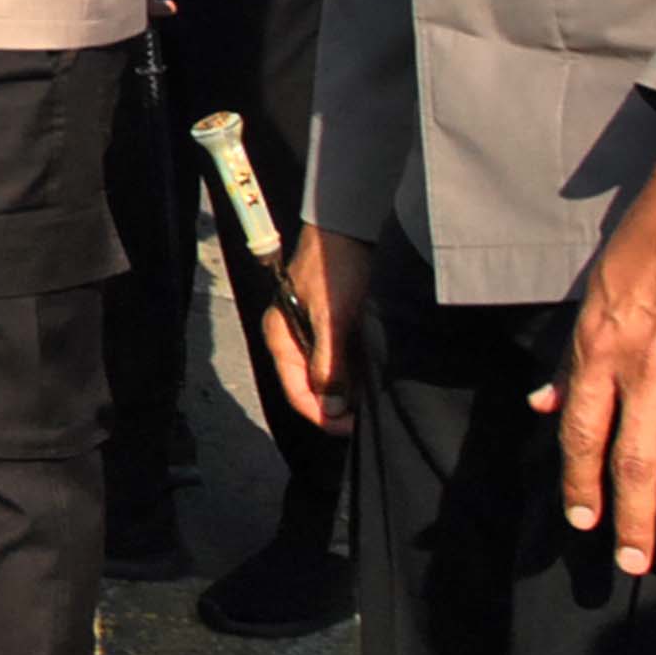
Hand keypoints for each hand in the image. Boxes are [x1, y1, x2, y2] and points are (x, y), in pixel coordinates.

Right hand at [257, 225, 368, 434]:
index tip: (353, 429)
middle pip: (310, 388)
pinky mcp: (328, 325)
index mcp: (280, 337)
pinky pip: (338, 360)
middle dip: (337, 407)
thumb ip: (329, 363)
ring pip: (326, 376)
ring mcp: (310, 332)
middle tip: (369, 419)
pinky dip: (354, 373)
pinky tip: (374, 379)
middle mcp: (291, 339)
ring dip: (348, 391)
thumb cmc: (335, 267)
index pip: (296, 393)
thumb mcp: (333, 317)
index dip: (322, 416)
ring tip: (375, 401)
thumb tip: (332, 407)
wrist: (347, 226)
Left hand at [537, 167, 655, 572]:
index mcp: (600, 354)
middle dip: (632, 518)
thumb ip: (572, 360)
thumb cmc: (645, 247)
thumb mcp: (591, 297)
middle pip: (635, 462)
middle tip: (634, 561)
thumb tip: (543, 405)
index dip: (581, 484)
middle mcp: (646, 371)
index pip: (582, 435)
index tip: (583, 524)